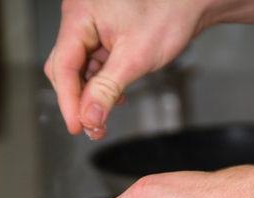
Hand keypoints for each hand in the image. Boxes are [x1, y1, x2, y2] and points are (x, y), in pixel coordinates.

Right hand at [44, 0, 212, 138]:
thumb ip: (107, 90)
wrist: (190, 3)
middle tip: (92, 128)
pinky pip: (94, 66)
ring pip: (80, 71)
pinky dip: (101, 86)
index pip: (63, 67)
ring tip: (103, 119)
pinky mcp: (102, 36)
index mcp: (80, 16)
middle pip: (66, 70)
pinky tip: (114, 98)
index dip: (68, 102)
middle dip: (79, 101)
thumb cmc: (168, 14)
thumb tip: (89, 117)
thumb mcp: (135, 58)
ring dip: (91, 97)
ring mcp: (91, 27)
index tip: (77, 127)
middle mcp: (80, 19)